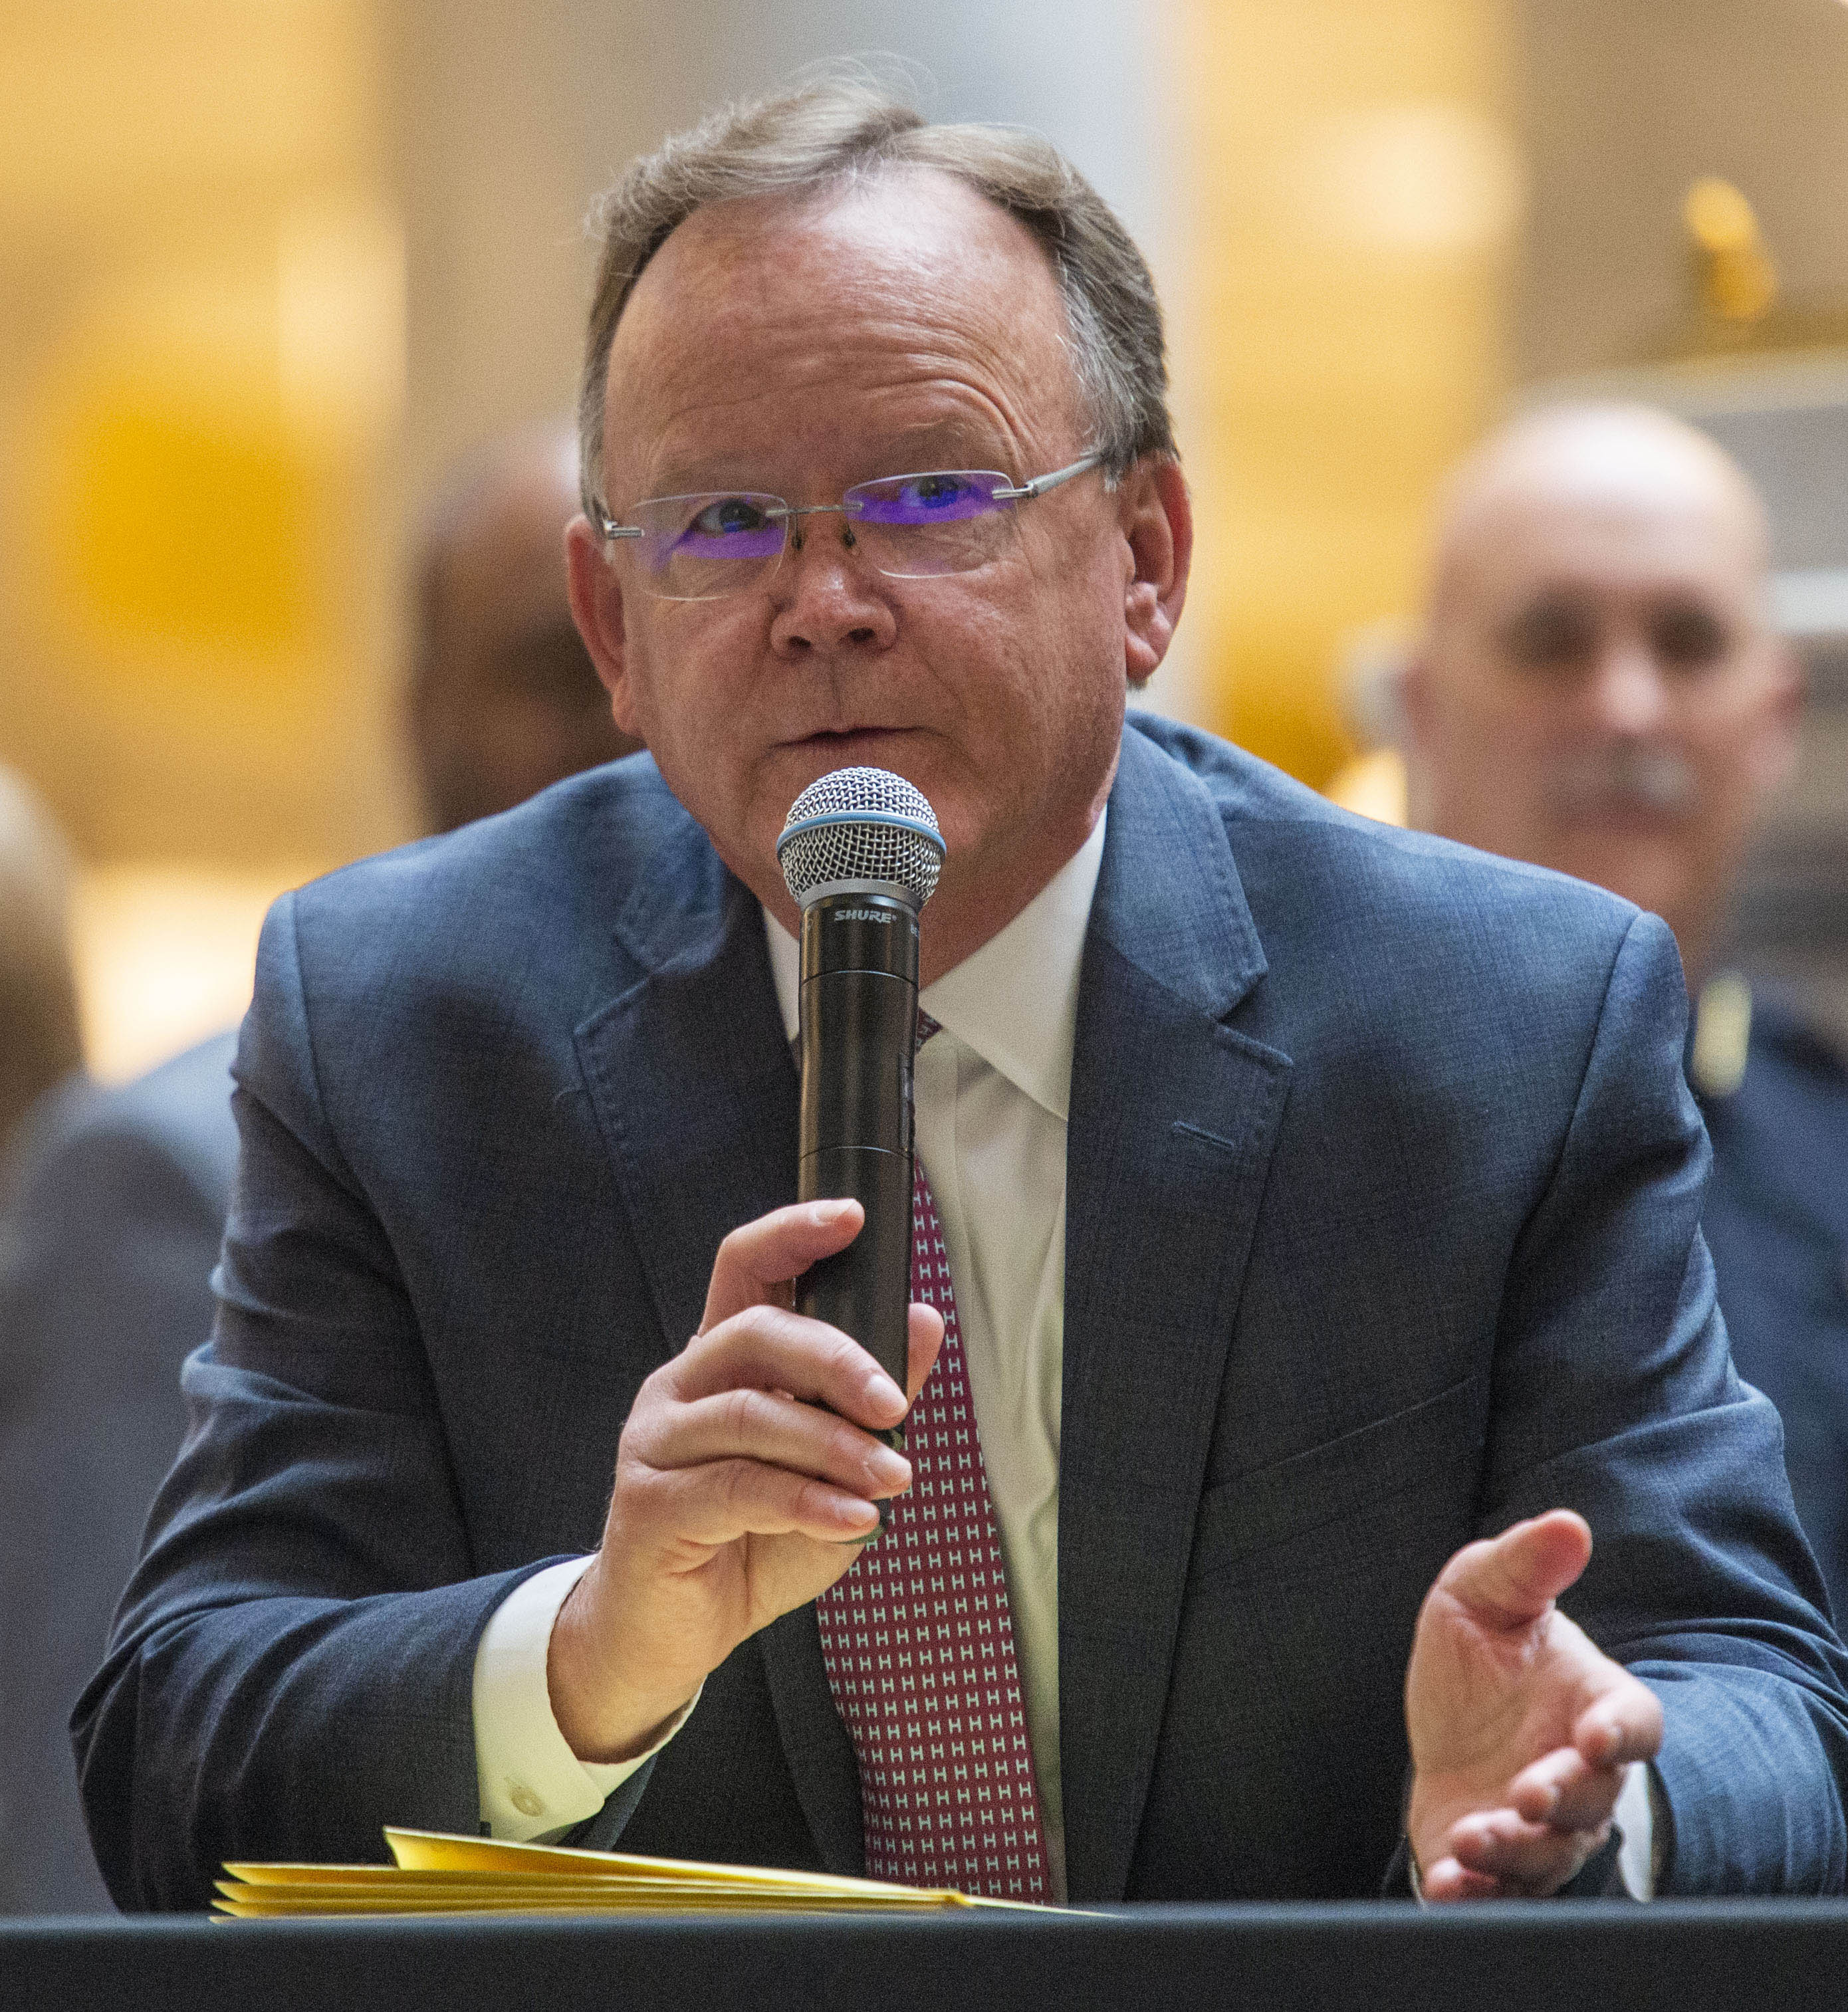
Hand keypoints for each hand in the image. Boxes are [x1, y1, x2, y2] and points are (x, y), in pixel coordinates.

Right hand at [547, 1199, 942, 1763]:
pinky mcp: (649, 1502)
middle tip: (895, 1405)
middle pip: (758, 1332)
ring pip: (753, 1413)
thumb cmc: (753, 1548)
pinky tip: (855, 1519)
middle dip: (838, 1361)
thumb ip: (871, 1403)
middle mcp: (681, 1387)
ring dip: (835, 1446)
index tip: (853, 1218)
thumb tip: (925, 1325)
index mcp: (722, 1362)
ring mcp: (656, 1442)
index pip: (746, 1267)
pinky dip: (808, 1501)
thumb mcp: (833, 1472)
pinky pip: (739, 1487)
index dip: (794, 1232)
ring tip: (891, 1479)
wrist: (674, 1641)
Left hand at [1405, 1509, 1663, 1899]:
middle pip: (1593, 1799)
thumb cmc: (1482, 1652)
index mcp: (1595, 1705)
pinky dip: (1478, 1892)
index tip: (1596, 1733)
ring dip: (1515, 1851)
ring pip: (1548, 1853)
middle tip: (1530, 1791)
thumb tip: (1568, 1523)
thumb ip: (1526, 1564)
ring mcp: (1544, 1827)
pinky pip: (1501, 1891)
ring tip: (1475, 1839)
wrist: (1449, 1723)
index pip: (1635, 1723)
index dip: (1622, 1732)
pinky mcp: (1499, 1866)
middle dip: (1563, 1798)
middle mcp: (1581, 1776)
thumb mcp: (1487, 1592)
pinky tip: (1450, 1881)